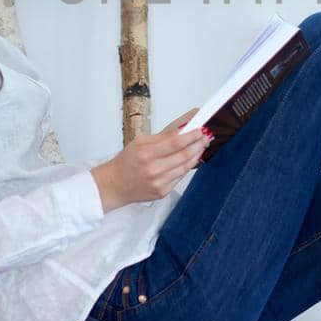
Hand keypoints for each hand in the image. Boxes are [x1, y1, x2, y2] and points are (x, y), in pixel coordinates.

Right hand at [91, 107, 210, 211]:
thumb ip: (163, 136)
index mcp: (146, 153)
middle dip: (198, 144)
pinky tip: (191, 159)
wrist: (114, 185)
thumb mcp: (140, 142)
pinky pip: (180, 177)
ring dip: (196, 155)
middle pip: (184, 155)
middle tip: (206, 136)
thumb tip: (183, 128)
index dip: (191, 135)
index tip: (201, 129)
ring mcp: (159, 183)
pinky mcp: (162, 192)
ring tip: (201, 146)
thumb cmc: (126, 162)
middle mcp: (153, 169)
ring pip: (185, 167)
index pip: (176, 142)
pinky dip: (187, 167)